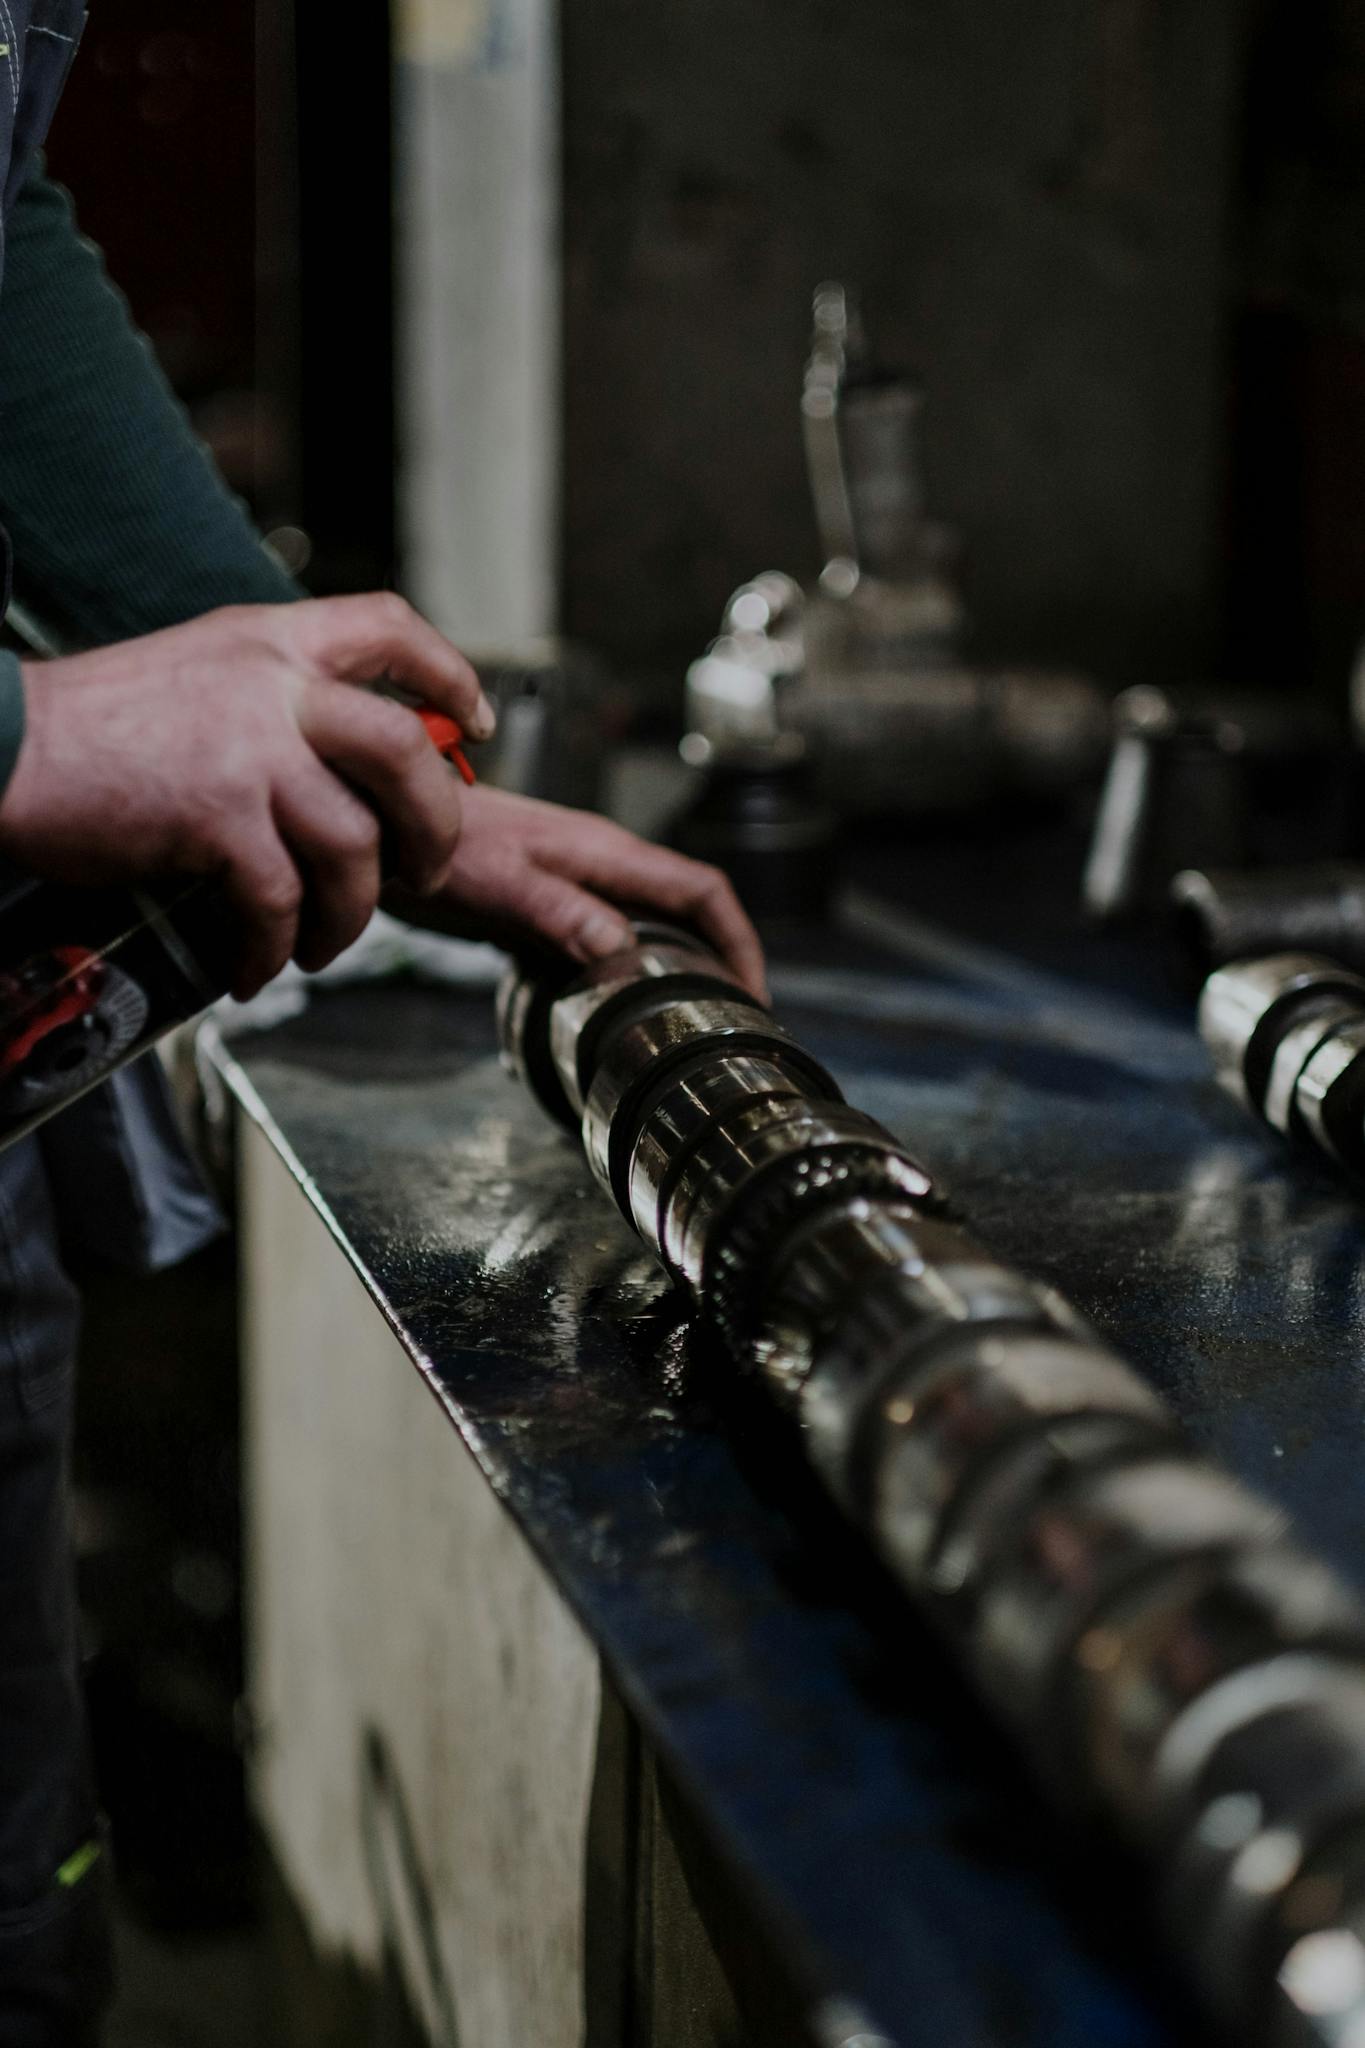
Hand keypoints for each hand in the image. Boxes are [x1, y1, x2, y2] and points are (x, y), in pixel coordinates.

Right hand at [0, 596, 494, 997]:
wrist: (3, 746)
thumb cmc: (93, 729)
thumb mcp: (201, 677)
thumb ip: (277, 703)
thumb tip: (346, 772)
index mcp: (271, 641)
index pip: (390, 627)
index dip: (448, 675)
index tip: (472, 724)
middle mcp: (272, 685)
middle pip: (406, 753)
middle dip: (433, 828)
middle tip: (421, 873)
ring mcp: (248, 750)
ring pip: (355, 845)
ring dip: (351, 915)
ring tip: (322, 944)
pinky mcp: (215, 815)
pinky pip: (280, 901)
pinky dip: (277, 948)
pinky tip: (259, 967)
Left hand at [410, 785, 767, 1000]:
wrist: (376, 823)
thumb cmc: (431, 847)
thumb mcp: (497, 883)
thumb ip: (558, 911)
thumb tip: (620, 948)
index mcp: (604, 853)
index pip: (702, 889)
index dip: (739, 940)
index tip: (753, 995)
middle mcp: (600, 863)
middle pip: (687, 908)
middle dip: (721, 960)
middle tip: (729, 1024)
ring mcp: (573, 880)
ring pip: (649, 923)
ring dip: (677, 967)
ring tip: (685, 1023)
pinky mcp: (544, 899)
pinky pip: (606, 934)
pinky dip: (627, 970)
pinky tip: (614, 1007)